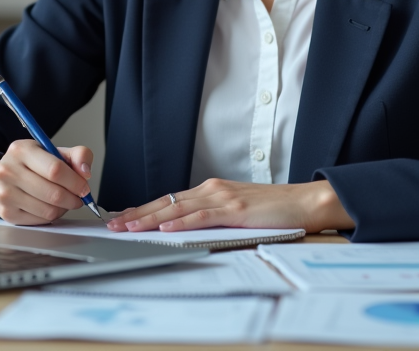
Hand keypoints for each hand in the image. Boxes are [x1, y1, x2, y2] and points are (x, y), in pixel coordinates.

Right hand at [0, 141, 94, 225]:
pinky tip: (50, 206)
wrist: (7, 176)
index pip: (55, 170)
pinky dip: (52, 215)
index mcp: (21, 150)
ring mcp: (5, 193)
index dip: (75, 182)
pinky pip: (41, 220)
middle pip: (53, 193)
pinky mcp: (7, 213)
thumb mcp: (55, 151)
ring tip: (64, 200)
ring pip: (48, 210)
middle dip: (73, 198)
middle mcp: (8, 171)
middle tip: (78, 197)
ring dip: (64, 208)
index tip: (84, 187)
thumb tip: (85, 172)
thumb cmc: (34, 164)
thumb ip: (78, 155)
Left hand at [105, 178, 353, 234]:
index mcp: (212, 189)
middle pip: (166, 201)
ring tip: (128, 227)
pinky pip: (201, 216)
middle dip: (137, 213)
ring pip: (177, 208)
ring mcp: (223, 197)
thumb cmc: (274, 210)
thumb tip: (187, 229)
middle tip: (114, 224)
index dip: (144, 208)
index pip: (170, 199)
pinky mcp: (235, 209)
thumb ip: (213, 216)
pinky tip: (164, 226)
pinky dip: (181, 221)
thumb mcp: (237, 210)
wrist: (305, 201)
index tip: (123, 217)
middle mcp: (212, 189)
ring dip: (150, 218)